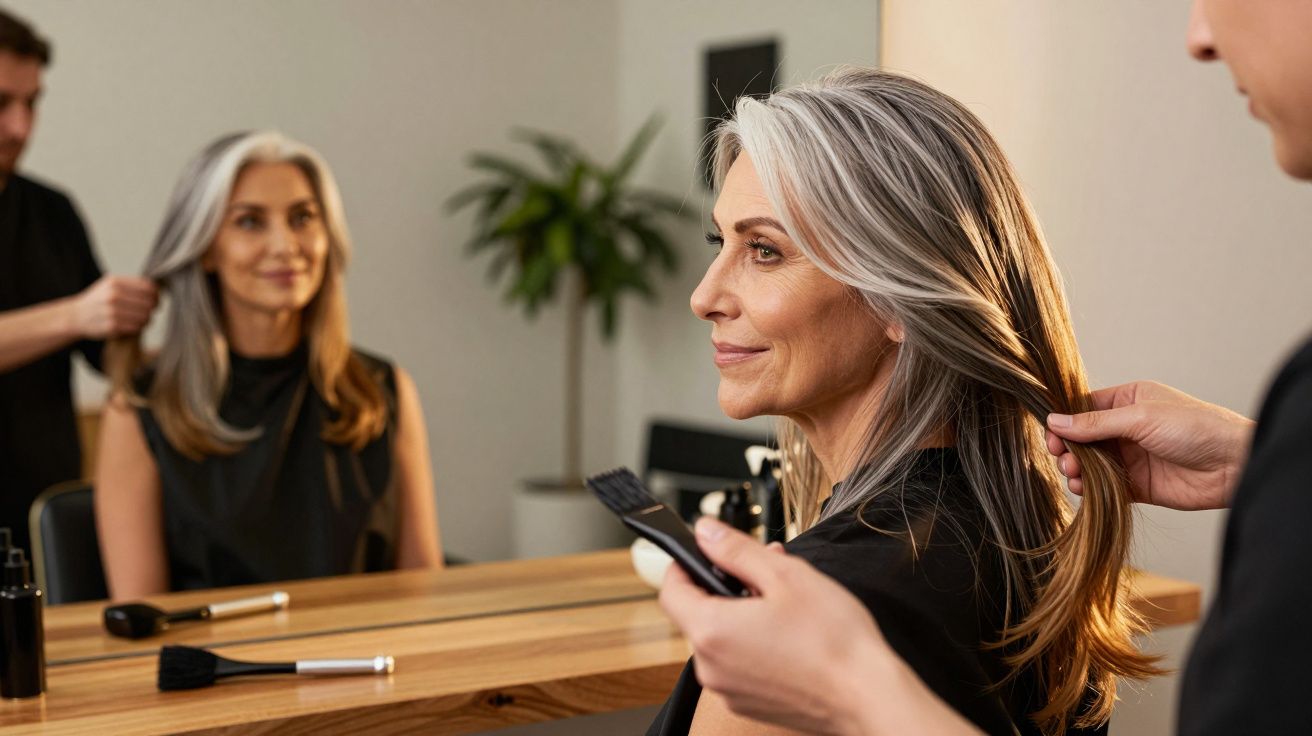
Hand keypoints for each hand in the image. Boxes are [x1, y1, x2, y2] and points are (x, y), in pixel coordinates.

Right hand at [73, 276, 157, 338]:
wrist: (75, 316)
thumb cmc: (98, 300)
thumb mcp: (110, 284)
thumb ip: (131, 285)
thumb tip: (159, 289)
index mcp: (115, 282)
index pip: (149, 288)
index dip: (157, 295)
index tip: (156, 299)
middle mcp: (114, 296)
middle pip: (149, 303)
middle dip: (153, 308)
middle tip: (150, 310)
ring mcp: (112, 312)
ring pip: (146, 317)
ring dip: (147, 319)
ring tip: (141, 318)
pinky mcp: (112, 327)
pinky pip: (137, 328)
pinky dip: (138, 327)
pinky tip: (133, 325)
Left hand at [658, 517, 981, 735]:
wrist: (868, 698)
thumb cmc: (834, 640)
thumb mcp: (785, 575)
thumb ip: (736, 550)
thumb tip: (705, 531)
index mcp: (711, 631)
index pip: (671, 589)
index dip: (686, 564)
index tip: (708, 552)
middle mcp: (710, 667)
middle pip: (699, 613)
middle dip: (727, 586)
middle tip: (766, 571)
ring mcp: (729, 690)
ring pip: (721, 638)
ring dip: (744, 614)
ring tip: (787, 602)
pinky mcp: (749, 704)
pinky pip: (739, 663)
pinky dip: (755, 643)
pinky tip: (791, 633)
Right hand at [1046, 380, 1253, 510]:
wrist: (1234, 465)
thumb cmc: (1196, 427)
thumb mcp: (1141, 417)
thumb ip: (1095, 423)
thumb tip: (1054, 421)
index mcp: (1129, 400)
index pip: (1084, 408)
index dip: (1065, 422)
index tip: (1051, 437)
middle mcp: (1127, 427)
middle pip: (1083, 438)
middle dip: (1068, 449)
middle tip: (1063, 459)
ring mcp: (1132, 457)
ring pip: (1090, 463)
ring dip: (1076, 469)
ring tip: (1074, 474)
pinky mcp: (1137, 484)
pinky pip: (1104, 486)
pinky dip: (1089, 488)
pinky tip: (1082, 488)